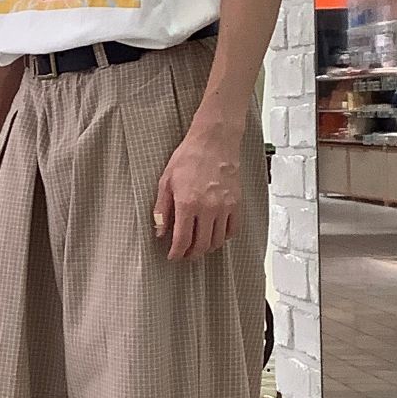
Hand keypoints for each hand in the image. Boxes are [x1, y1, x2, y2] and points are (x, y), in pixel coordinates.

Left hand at [154, 122, 240, 260]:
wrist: (214, 141)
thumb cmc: (188, 158)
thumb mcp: (165, 182)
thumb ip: (161, 209)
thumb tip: (159, 231)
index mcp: (187, 204)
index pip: (182, 240)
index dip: (176, 253)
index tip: (172, 256)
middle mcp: (208, 208)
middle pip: (201, 245)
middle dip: (191, 254)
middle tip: (184, 254)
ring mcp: (225, 207)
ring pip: (217, 241)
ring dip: (206, 248)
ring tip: (198, 246)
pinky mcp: (237, 203)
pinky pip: (232, 229)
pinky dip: (223, 237)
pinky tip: (214, 235)